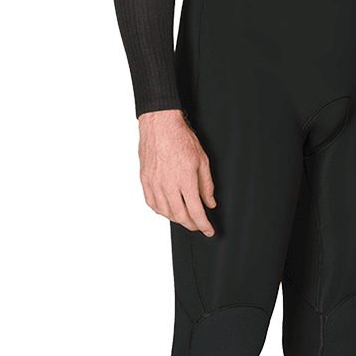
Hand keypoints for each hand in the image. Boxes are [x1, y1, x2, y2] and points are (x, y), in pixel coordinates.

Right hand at [138, 110, 216, 235]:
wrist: (160, 125)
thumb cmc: (181, 138)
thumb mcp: (202, 160)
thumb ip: (207, 184)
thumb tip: (210, 202)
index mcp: (185, 179)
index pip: (196, 211)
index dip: (203, 225)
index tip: (208, 230)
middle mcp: (169, 184)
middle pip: (180, 216)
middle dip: (191, 225)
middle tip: (198, 226)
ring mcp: (154, 183)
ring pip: (165, 212)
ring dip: (176, 219)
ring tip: (184, 218)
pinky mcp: (145, 180)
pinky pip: (151, 203)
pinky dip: (160, 211)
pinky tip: (167, 211)